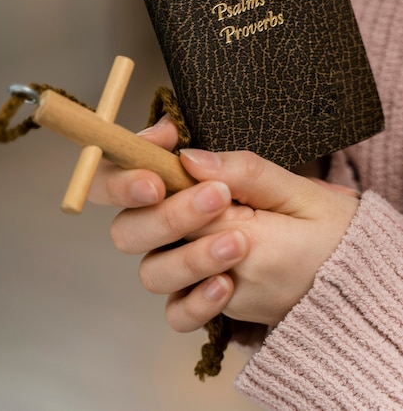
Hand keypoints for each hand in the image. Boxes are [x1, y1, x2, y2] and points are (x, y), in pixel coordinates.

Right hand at [89, 117, 358, 331]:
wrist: (344, 268)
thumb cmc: (312, 218)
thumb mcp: (286, 186)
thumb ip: (238, 169)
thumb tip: (188, 157)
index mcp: (186, 187)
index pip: (128, 176)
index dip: (127, 170)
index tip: (159, 161)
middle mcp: (174, 227)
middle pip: (127, 229)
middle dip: (166, 215)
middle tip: (215, 199)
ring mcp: (184, 268)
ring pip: (151, 272)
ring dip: (190, 258)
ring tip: (239, 244)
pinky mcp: (198, 302)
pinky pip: (177, 313)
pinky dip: (197, 302)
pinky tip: (226, 286)